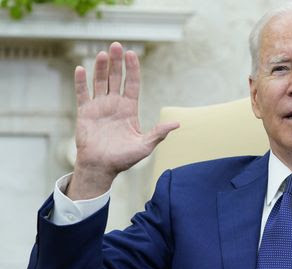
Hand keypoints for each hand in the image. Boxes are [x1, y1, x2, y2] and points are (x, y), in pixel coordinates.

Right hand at [68, 42, 178, 199]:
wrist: (102, 167)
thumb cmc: (124, 158)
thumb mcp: (145, 145)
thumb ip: (159, 133)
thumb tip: (177, 123)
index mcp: (129, 109)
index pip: (132, 84)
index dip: (132, 69)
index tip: (132, 54)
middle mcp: (114, 104)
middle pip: (115, 78)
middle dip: (116, 62)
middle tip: (116, 45)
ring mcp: (99, 107)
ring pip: (100, 82)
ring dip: (100, 68)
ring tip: (102, 53)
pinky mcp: (85, 112)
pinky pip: (82, 94)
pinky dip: (81, 82)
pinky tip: (81, 69)